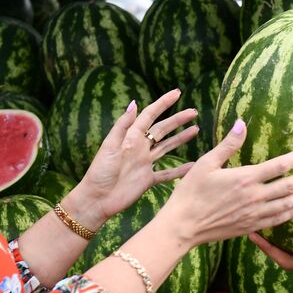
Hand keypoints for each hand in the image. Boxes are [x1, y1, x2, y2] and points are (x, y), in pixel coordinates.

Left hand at [73, 89, 198, 225]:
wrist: (97, 199)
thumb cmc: (99, 172)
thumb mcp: (109, 146)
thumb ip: (123, 126)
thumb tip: (134, 103)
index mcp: (131, 137)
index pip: (150, 115)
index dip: (163, 103)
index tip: (177, 93)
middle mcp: (140, 148)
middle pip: (162, 130)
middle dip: (177, 120)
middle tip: (193, 112)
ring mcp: (145, 163)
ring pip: (167, 147)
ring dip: (180, 138)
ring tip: (195, 129)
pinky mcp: (148, 179)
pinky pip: (167, 172)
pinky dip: (180, 169)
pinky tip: (192, 165)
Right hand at [162, 118, 292, 247]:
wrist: (183, 226)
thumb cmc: (191, 192)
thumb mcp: (206, 163)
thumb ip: (228, 144)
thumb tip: (241, 123)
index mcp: (244, 178)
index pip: (278, 166)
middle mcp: (254, 197)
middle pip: (289, 186)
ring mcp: (254, 214)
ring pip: (287, 204)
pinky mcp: (250, 226)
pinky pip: (277, 219)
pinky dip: (292, 212)